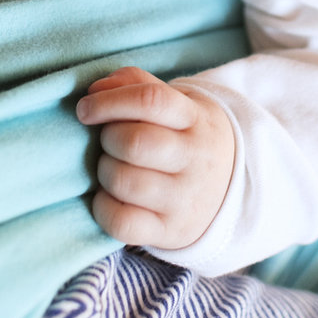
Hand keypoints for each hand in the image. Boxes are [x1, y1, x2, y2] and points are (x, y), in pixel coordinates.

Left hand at [75, 67, 235, 249]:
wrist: (231, 188)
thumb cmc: (187, 138)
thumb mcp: (177, 103)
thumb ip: (136, 85)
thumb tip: (95, 90)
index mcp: (195, 120)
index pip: (152, 100)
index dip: (110, 101)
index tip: (86, 109)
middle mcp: (195, 159)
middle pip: (135, 143)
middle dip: (107, 139)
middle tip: (109, 141)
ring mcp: (184, 199)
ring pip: (124, 182)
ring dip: (104, 171)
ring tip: (113, 167)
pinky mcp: (170, 231)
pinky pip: (122, 223)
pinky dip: (103, 208)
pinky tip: (109, 196)